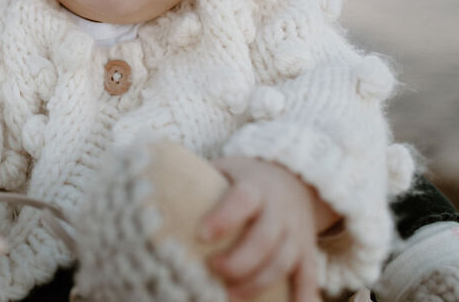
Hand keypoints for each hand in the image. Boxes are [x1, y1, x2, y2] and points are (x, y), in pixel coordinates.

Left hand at [200, 157, 333, 301]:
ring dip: (257, 283)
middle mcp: (279, 210)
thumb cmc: (244, 178)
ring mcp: (296, 232)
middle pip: (265, 238)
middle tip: (214, 270)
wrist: (295, 179)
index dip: (224, 217)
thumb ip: (196, 177)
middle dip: (240, 260)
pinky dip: (304, 296)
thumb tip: (149, 186)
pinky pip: (309, 277)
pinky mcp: (307, 252)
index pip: (242, 199)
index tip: (201, 234)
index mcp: (255, 186)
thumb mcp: (224, 168)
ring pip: (283, 261)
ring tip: (227, 298)